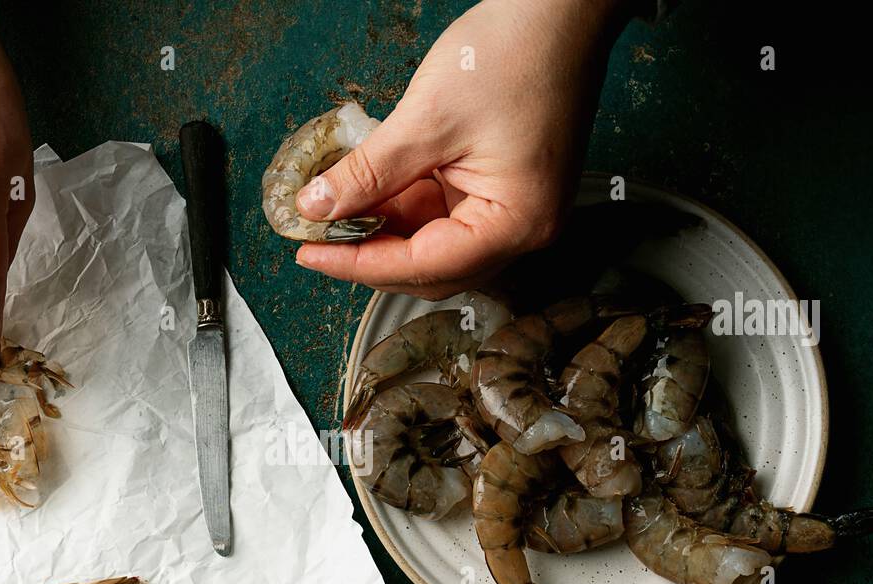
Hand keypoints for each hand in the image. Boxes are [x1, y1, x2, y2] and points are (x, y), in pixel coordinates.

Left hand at [295, 0, 628, 299]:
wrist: (560, 10)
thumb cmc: (516, 52)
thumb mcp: (426, 118)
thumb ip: (369, 172)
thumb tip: (319, 207)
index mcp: (517, 222)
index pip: (425, 267)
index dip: (360, 264)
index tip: (312, 254)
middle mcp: (523, 228)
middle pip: (432, 269)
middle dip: (371, 256)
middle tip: (316, 241)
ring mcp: (515, 210)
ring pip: (434, 245)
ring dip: (384, 231)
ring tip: (334, 212)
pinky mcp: (502, 188)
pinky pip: (445, 215)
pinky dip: (403, 207)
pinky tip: (367, 192)